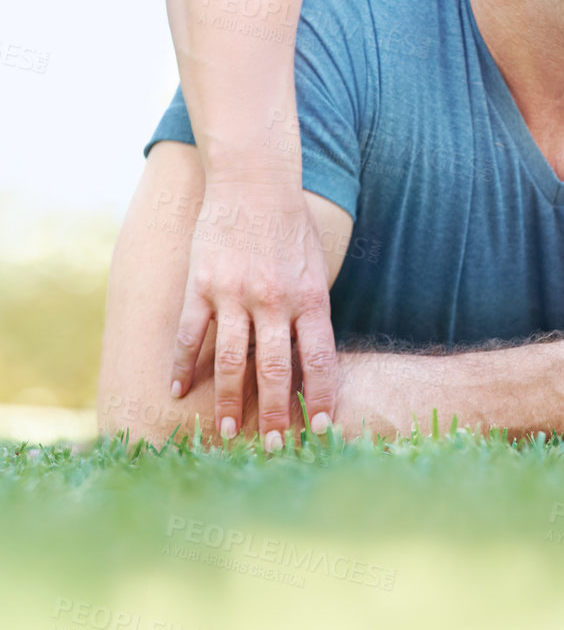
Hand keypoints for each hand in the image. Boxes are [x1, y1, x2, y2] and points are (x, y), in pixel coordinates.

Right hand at [169, 180, 336, 449]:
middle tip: (274, 448)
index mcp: (310, 296)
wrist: (254, 181)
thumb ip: (310, 310)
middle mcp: (275, 299)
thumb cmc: (289, 226)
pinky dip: (184, 366)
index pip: (320, 358)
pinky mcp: (202, 285)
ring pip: (233, 361)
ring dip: (230, 402)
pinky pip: (192, 335)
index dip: (321, 396)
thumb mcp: (314, 266)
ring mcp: (236, 294)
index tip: (320, 428)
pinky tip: (178, 391)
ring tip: (226, 432)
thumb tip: (310, 359)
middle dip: (276, 414)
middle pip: (276, 369)